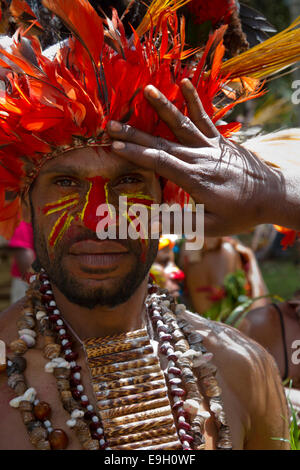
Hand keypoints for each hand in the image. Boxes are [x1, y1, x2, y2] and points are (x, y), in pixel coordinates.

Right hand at [107, 79, 286, 236]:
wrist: (271, 196)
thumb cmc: (240, 214)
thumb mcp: (211, 226)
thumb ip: (181, 222)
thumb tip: (150, 223)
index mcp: (195, 179)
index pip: (160, 162)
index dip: (136, 153)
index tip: (115, 146)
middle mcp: (200, 158)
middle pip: (162, 143)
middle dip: (135, 133)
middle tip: (111, 124)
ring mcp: (211, 146)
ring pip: (181, 125)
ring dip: (162, 107)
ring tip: (146, 90)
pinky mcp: (220, 141)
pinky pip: (205, 118)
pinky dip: (194, 100)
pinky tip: (184, 83)